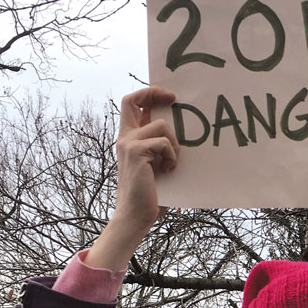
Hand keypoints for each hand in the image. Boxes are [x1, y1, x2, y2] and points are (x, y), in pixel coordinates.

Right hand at [85, 87, 180, 272]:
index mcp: (129, 139)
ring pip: (162, 126)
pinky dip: (172, 157)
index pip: (132, 104)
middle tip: (175, 98)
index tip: (169, 97)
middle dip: (155, 93)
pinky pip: (164, 143)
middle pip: (133, 100)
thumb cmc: (150, 193)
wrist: (135, 215)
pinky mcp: (136, 152)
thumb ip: (160, 146)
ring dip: (174, 144)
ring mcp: (128, 143)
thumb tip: (182, 129)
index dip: (149, 94)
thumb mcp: (156, 163)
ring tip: (171, 163)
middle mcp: (125, 137)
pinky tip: (168, 171)